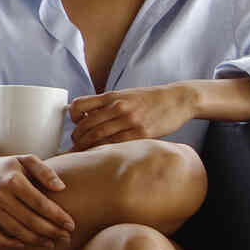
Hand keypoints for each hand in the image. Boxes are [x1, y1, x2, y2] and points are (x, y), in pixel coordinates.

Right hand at [0, 153, 74, 249]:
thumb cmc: (9, 168)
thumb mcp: (27, 160)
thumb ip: (45, 172)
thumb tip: (61, 188)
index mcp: (12, 179)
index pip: (40, 203)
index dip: (57, 216)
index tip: (71, 225)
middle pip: (29, 220)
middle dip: (51, 231)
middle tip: (65, 238)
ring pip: (15, 231)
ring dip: (36, 240)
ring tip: (51, 243)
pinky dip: (11, 244)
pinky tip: (25, 244)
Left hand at [69, 83, 196, 150]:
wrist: (176, 100)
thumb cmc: (149, 99)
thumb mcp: (125, 95)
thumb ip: (107, 105)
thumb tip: (86, 118)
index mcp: (112, 96)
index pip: (80, 105)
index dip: (73, 116)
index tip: (76, 122)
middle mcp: (118, 107)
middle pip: (86, 125)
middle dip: (77, 138)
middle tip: (75, 144)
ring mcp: (129, 121)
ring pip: (98, 137)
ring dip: (86, 147)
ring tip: (83, 152)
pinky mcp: (141, 134)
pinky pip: (116, 145)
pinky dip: (104, 151)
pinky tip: (101, 154)